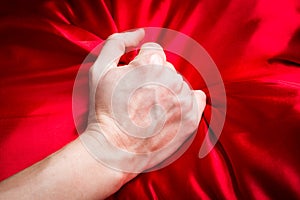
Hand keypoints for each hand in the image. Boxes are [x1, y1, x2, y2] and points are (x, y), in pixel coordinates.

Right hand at [82, 29, 205, 172]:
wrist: (114, 150)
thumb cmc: (105, 110)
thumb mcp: (99, 70)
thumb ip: (117, 43)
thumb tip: (141, 33)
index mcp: (150, 65)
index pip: (154, 50)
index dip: (140, 65)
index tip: (132, 83)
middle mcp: (171, 80)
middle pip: (167, 66)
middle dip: (154, 77)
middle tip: (139, 98)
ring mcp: (184, 100)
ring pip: (180, 81)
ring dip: (168, 90)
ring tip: (151, 108)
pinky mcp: (192, 118)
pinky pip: (196, 97)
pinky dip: (185, 101)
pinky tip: (168, 112)